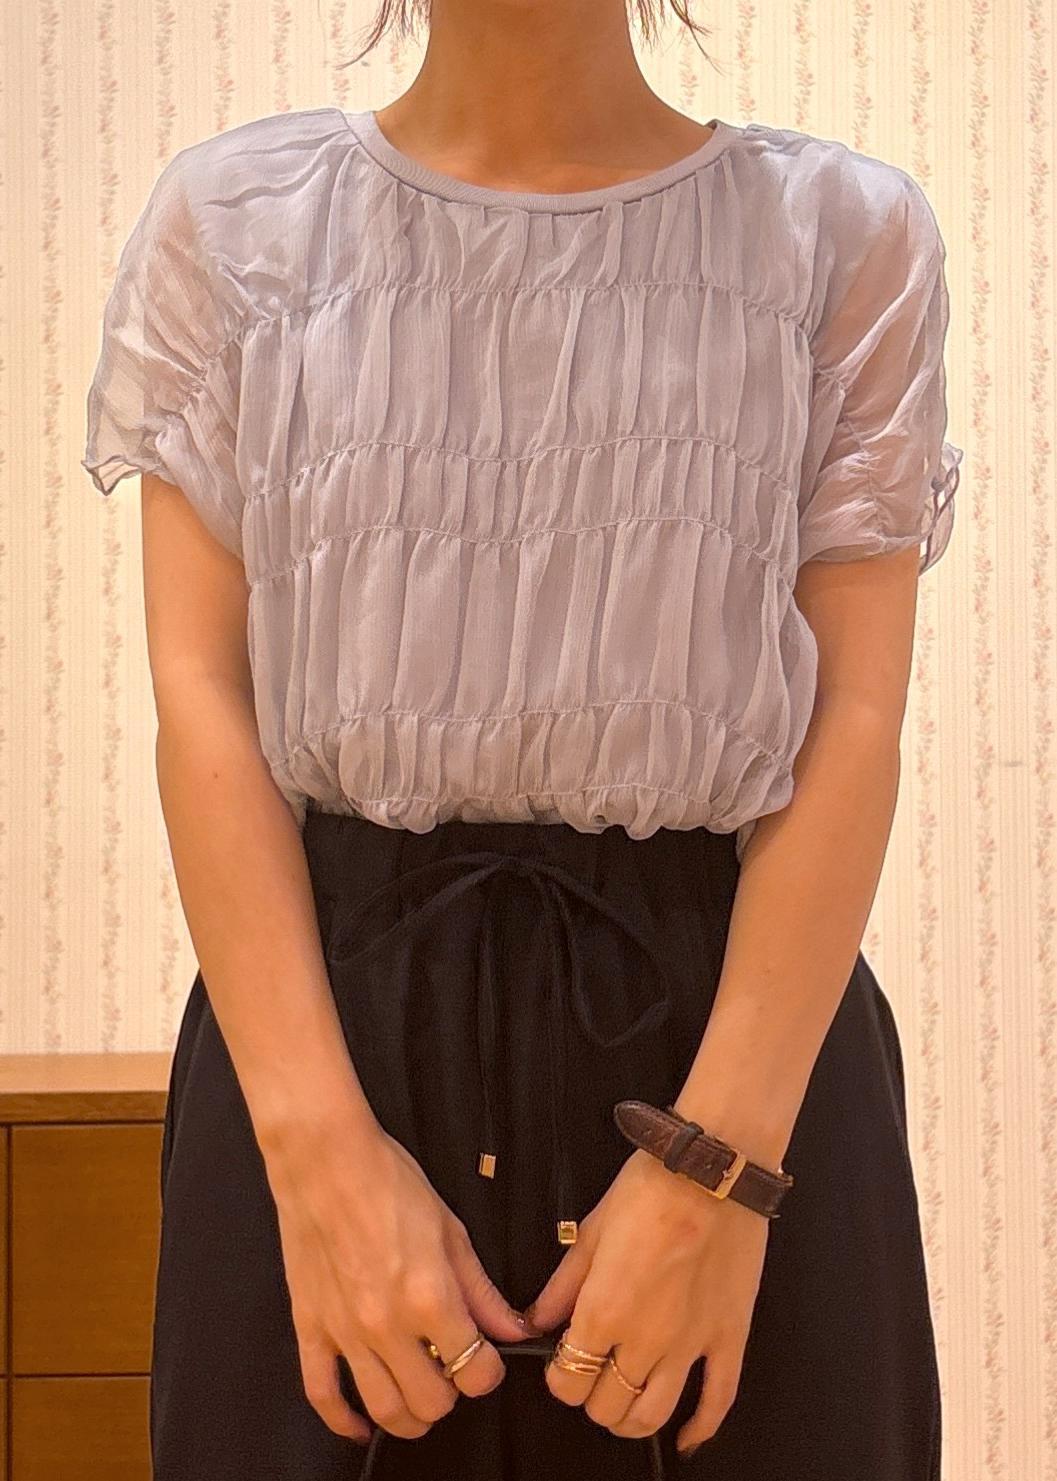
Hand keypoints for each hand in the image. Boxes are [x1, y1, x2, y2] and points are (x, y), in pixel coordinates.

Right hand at [264, 1118, 532, 1444]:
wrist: (326, 1161)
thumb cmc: (388, 1182)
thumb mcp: (451, 1230)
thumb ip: (481, 1289)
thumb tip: (512, 1328)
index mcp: (429, 1296)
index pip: (474, 1372)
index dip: (488, 1373)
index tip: (487, 1361)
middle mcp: (388, 1324)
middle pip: (431, 1402)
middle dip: (451, 1393)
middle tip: (452, 1369)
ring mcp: (345, 1332)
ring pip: (383, 1409)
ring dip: (409, 1416)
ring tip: (419, 1397)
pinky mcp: (311, 1328)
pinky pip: (322, 1396)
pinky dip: (344, 1422)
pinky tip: (361, 1425)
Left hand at [524, 1147, 768, 1454]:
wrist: (712, 1169)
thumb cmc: (650, 1188)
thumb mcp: (591, 1231)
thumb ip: (561, 1286)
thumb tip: (535, 1321)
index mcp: (604, 1310)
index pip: (568, 1382)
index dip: (560, 1377)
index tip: (564, 1360)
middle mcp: (645, 1339)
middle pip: (608, 1406)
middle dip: (592, 1397)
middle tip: (593, 1374)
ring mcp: (691, 1344)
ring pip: (654, 1416)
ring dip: (632, 1419)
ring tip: (626, 1403)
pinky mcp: (729, 1337)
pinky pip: (717, 1401)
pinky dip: (700, 1430)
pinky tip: (686, 1438)